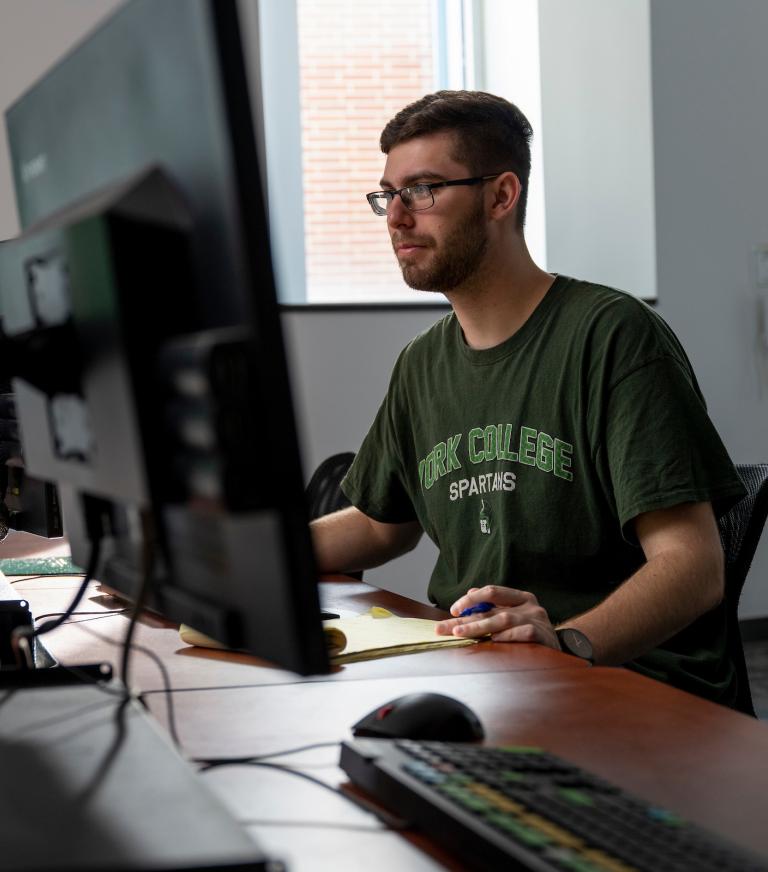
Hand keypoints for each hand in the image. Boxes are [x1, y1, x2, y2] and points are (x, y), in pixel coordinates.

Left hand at [435, 585, 559, 648]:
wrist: (563, 650)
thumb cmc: (532, 632)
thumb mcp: (514, 615)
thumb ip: (494, 606)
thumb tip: (471, 591)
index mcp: (521, 598)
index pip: (492, 592)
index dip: (470, 600)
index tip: (453, 610)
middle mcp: (529, 606)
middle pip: (492, 610)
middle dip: (465, 620)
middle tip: (444, 628)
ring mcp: (538, 621)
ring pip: (503, 620)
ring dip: (479, 627)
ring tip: (461, 634)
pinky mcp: (544, 637)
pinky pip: (523, 634)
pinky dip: (507, 637)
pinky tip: (494, 641)